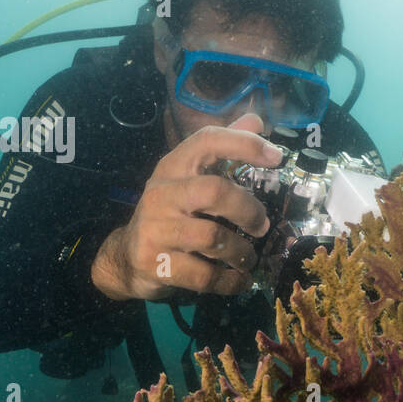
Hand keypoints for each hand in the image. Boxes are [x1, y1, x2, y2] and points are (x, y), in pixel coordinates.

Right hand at [91, 113, 284, 300]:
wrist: (126, 258)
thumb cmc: (170, 214)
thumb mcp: (190, 179)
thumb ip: (223, 152)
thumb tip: (257, 120)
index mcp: (174, 167)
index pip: (206, 141)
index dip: (243, 143)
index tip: (277, 157)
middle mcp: (162, 193)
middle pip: (214, 191)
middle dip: (248, 210)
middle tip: (262, 226)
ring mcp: (156, 229)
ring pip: (213, 238)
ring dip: (242, 252)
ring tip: (249, 258)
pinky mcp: (156, 264)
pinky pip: (204, 276)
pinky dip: (230, 281)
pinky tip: (238, 280)